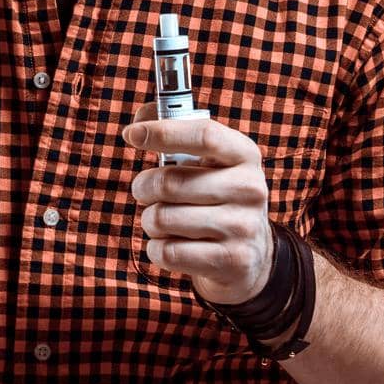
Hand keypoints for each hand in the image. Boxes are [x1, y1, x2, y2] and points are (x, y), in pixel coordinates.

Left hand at [123, 101, 275, 304]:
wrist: (251, 255)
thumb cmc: (216, 195)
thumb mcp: (208, 161)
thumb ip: (174, 134)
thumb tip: (138, 122)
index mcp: (244, 154)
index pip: (204, 135)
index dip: (163, 132)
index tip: (132, 134)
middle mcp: (250, 188)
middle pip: (170, 182)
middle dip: (143, 187)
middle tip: (143, 190)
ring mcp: (243, 227)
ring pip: (163, 218)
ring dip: (150, 220)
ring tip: (162, 220)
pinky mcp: (232, 261)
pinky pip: (168, 252)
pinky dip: (157, 248)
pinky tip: (171, 244)